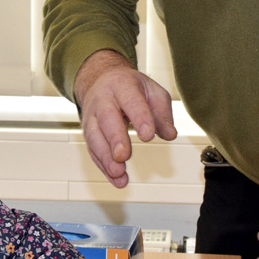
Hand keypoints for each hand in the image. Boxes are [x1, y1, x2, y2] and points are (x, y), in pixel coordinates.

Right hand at [73, 49, 176, 187]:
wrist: (100, 79)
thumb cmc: (130, 87)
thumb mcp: (152, 91)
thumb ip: (162, 113)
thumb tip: (170, 134)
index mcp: (122, 85)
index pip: (131, 101)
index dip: (139, 118)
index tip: (148, 135)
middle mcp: (103, 100)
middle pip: (107, 118)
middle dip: (114, 138)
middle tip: (123, 156)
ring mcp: (92, 116)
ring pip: (94, 137)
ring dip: (105, 158)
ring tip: (118, 173)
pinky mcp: (87, 132)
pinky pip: (93, 150)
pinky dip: (103, 166)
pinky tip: (116, 179)